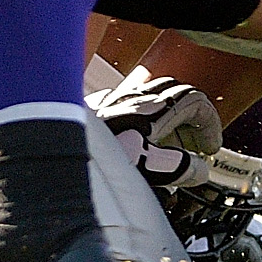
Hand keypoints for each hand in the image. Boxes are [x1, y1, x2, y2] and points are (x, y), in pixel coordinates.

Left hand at [93, 71, 223, 194]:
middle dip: (189, 115)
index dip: (209, 121)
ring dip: (162, 116)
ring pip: (145, 96)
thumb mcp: (151, 167)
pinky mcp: (91, 109)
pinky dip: (137, 118)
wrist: (50, 144)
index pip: (192, 99)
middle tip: (194, 142)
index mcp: (151, 107)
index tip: (210, 146)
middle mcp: (130, 97)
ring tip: (166, 145)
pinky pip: (122, 104)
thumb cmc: (97, 155)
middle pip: (171, 92)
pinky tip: (131, 137)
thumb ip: (180, 168)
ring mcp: (110, 100)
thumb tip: (197, 169)